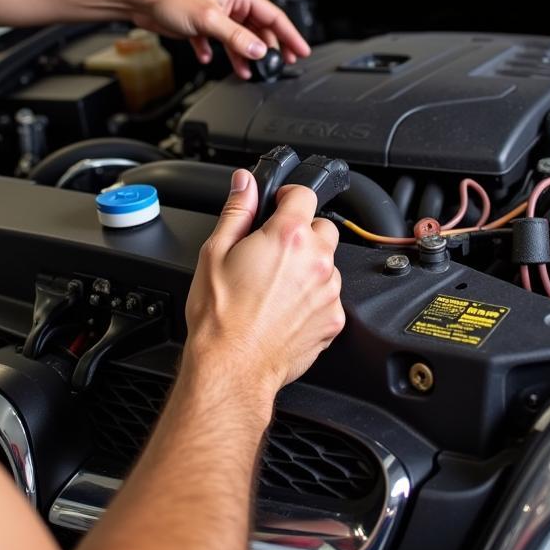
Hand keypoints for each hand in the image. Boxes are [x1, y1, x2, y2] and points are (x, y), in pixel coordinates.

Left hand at [129, 0, 309, 78]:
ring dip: (243, 55)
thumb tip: (259, 51)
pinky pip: (219, 42)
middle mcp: (232, 4)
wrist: (143, 0)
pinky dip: (218, 52)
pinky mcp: (203, 25)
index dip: (290, 35)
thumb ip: (237, 37)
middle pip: (259, 29)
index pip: (274, 17)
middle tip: (278, 66)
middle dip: (267, 49)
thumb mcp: (210, 20)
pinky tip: (210, 59)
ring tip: (247, 71)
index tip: (301, 51)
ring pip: (240, 38)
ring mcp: (218, 15)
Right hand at [185, 170, 344, 395]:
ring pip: (328, 263)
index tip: (279, 205)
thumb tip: (245, 183)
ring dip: (309, 266)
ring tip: (276, 285)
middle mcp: (316, 260)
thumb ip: (237, 210)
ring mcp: (328, 291)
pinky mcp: (333, 319)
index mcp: (287, 236)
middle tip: (273, 252)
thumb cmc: (220, 316)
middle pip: (322, 228)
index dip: (288, 196)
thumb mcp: (215, 252)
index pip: (304, 194)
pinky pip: (329, 296)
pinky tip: (286, 308)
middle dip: (301, 233)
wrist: (232, 366)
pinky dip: (313, 297)